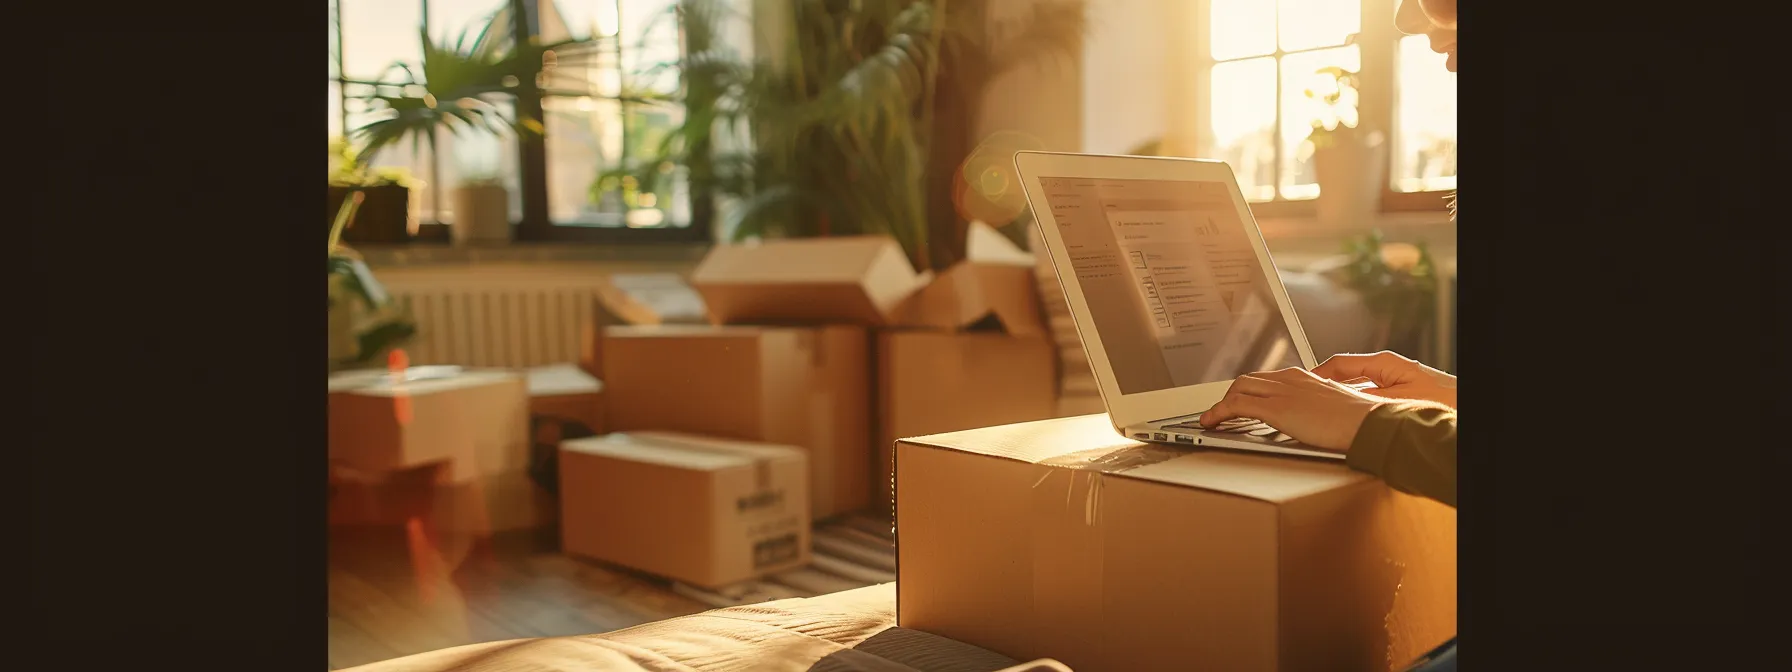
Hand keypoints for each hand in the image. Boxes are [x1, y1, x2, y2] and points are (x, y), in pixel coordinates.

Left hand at [1200, 367, 1383, 451]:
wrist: (1370, 423)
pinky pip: (1236, 405)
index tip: (1241, 400)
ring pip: (1238, 389)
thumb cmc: (1361, 421)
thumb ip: (1319, 408)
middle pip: (1248, 380)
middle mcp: (1291, 379)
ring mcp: (1283, 392)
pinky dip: (1218, 412)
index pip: (1268, 378)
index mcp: (1305, 377)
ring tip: (1212, 420)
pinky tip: (1211, 423)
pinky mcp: (1277, 408)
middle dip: (1231, 396)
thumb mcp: (1336, 408)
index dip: (1250, 390)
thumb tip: (1312, 419)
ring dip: (1221, 404)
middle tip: (1223, 412)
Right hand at [1312, 351, 1456, 408]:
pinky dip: (1354, 406)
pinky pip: (1367, 397)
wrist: (1466, 406)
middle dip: (1324, 387)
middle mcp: (1386, 369)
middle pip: (1344, 375)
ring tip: (1322, 410)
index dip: (1316, 374)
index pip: (1338, 363)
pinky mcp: (1398, 394)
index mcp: (1383, 362)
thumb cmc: (1443, 399)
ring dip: (1339, 398)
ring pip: (1355, 388)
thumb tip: (1335, 399)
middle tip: (1305, 399)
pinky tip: (1349, 419)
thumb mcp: (1393, 400)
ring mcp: (1391, 381)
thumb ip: (1362, 399)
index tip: (1302, 385)